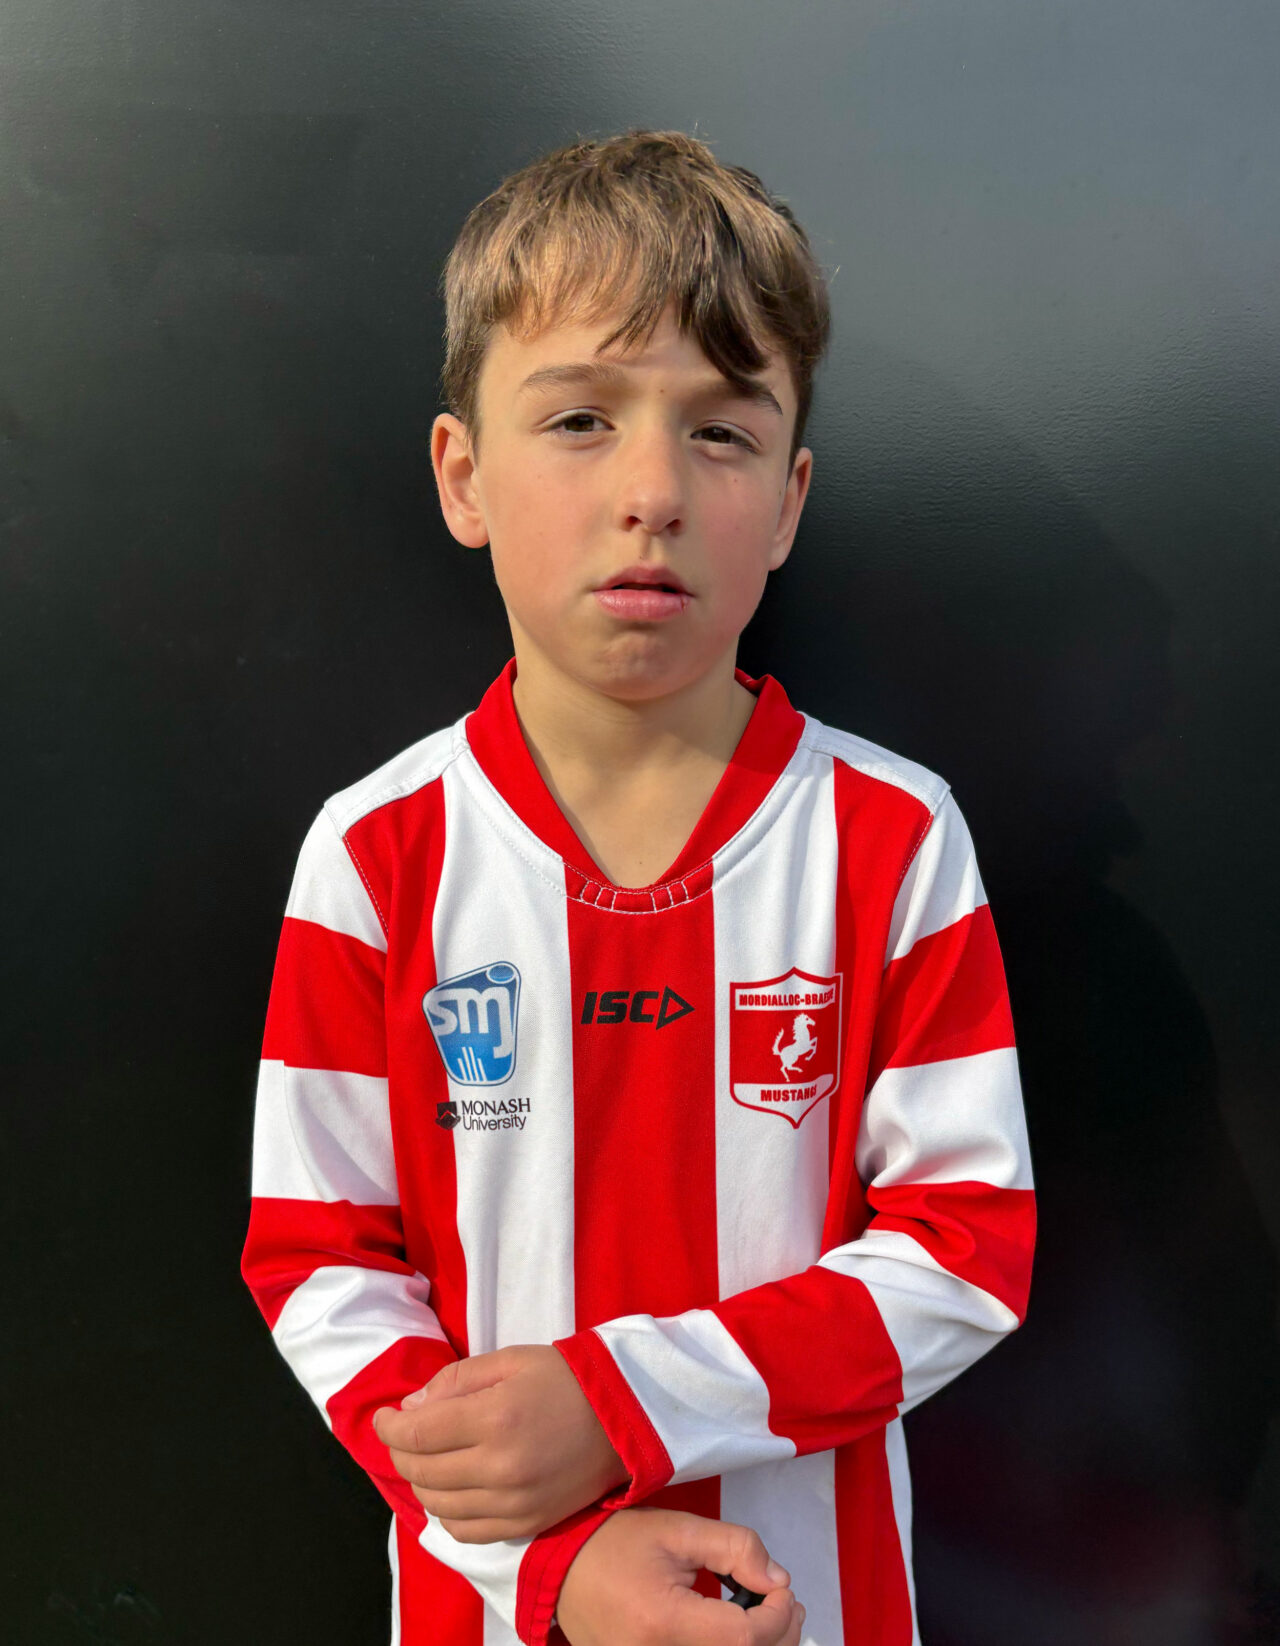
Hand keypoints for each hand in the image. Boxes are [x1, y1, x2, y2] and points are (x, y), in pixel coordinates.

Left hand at [371, 1345, 627, 1542]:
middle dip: (400, 1452)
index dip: (390, 1427)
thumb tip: (410, 1409)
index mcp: (496, 1418)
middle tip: (403, 1435)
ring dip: (421, 1482)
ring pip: (439, 1506)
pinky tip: (451, 1490)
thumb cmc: (566, 1379)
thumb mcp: (509, 1360)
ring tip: (426, 1460)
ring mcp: (514, 1502)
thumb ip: (455, 1381)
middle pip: (422, 1472)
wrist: (625, 1417)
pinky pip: (467, 1532)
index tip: (384, 1417)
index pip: (418, 1434)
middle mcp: (500, 1467)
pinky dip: (447, 1514)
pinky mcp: (527, 1523)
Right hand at [556, 1508, 804, 1645]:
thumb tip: (777, 1579)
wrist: (561, 1570)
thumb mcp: (678, 1531)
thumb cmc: (616, 1544)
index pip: (744, 1638)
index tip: (783, 1587)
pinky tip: (742, 1632)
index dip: (777, 1615)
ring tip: (773, 1617)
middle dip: (779, 1636)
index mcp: (665, 1623)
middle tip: (789, 1603)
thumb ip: (733, 1548)